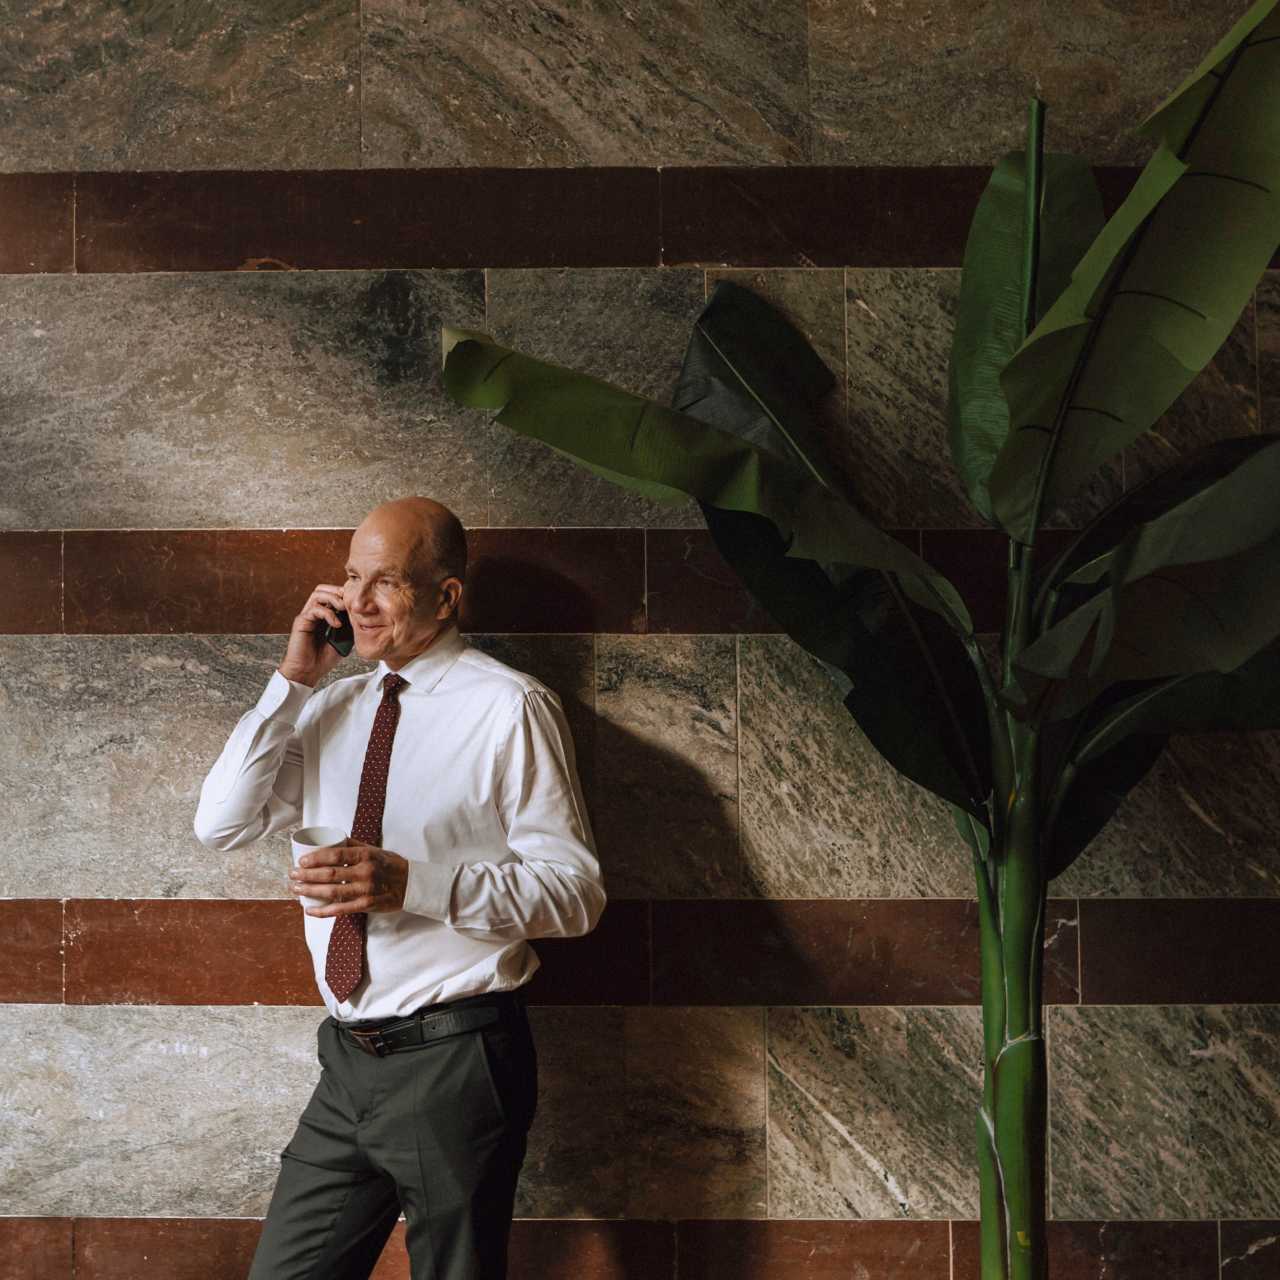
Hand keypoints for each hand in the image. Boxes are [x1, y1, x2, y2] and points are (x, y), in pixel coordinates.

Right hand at [278, 582, 348, 687]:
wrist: (308, 671)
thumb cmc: (324, 658)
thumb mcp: (344, 640)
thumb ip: (350, 626)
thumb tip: (363, 616)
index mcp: (324, 615)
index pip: (332, 594)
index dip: (345, 595)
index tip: (357, 602)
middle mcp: (314, 612)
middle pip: (323, 588)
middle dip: (338, 591)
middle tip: (350, 602)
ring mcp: (307, 616)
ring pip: (318, 594)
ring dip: (333, 598)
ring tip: (344, 609)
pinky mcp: (301, 622)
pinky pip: (314, 609)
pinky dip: (328, 613)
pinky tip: (336, 624)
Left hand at [288, 839, 408, 914]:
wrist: (411, 884)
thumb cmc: (390, 865)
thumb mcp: (375, 850)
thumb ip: (354, 845)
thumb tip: (331, 839)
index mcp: (366, 855)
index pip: (335, 855)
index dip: (315, 858)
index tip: (301, 861)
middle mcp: (365, 872)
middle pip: (330, 874)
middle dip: (307, 875)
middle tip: (292, 875)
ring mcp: (365, 890)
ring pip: (332, 892)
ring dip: (310, 891)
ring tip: (296, 890)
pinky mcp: (366, 905)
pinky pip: (340, 910)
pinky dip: (323, 911)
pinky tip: (310, 910)